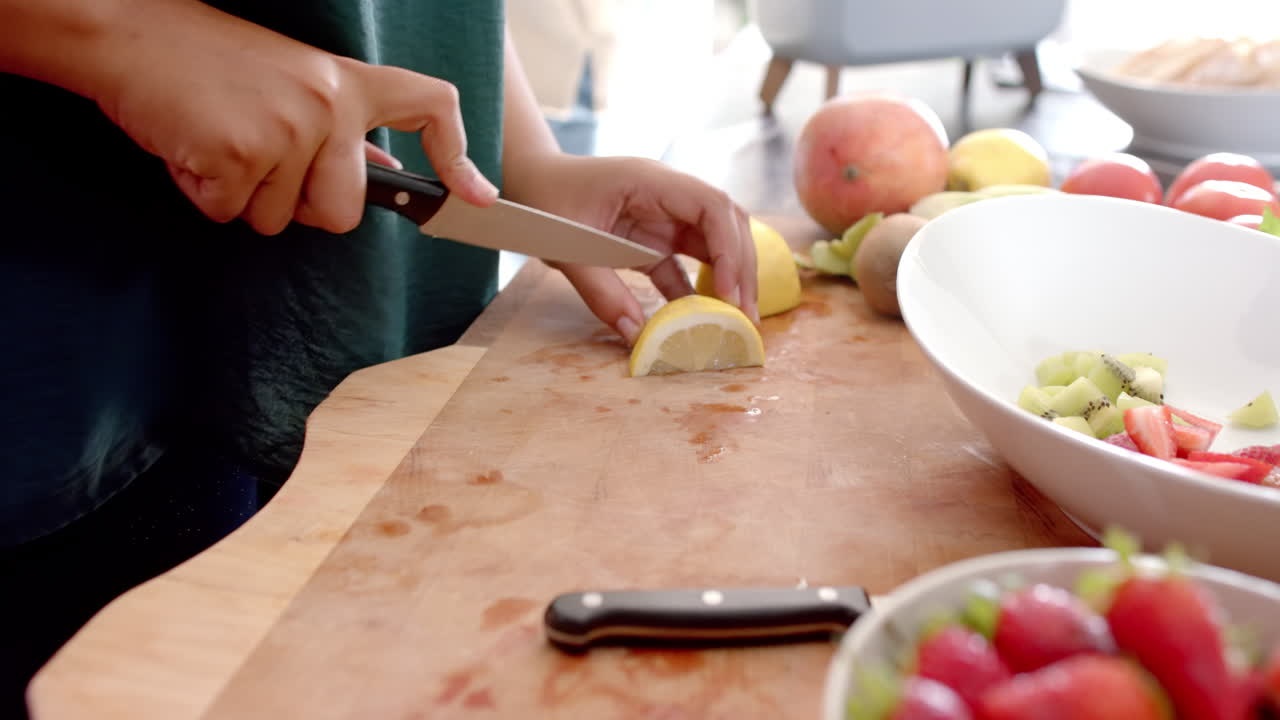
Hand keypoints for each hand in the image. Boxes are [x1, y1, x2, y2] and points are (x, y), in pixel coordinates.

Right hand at [92, 0, 497, 234]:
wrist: (127, 31)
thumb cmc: (205, 61)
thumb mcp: (290, 81)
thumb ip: (338, 128)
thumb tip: (381, 169)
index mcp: (347, 82)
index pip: (430, 106)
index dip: (456, 156)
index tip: (476, 198)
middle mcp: (329, 105)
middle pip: (342, 213)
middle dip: (295, 207)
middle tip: (255, 157)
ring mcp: (288, 129)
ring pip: (277, 220)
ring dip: (240, 196)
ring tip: (217, 137)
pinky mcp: (241, 153)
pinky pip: (229, 214)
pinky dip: (203, 193)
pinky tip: (191, 146)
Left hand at [512, 154, 758, 344]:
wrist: (530, 183)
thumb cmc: (543, 203)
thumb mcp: (566, 249)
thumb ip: (601, 292)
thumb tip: (638, 335)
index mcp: (650, 181)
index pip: (711, 206)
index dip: (728, 248)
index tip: (728, 292)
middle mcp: (668, 194)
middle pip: (726, 224)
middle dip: (741, 268)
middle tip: (745, 315)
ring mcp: (665, 216)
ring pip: (715, 244)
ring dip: (729, 279)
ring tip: (736, 319)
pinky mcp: (655, 238)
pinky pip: (688, 264)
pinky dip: (700, 290)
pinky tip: (704, 320)